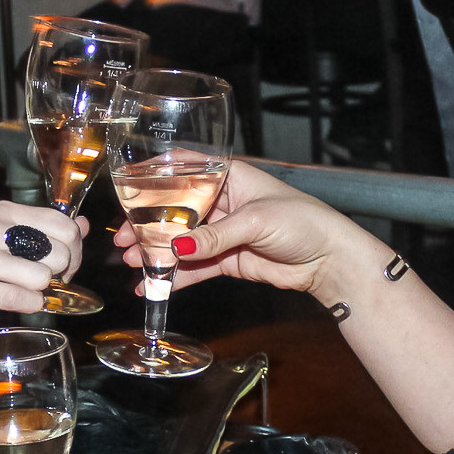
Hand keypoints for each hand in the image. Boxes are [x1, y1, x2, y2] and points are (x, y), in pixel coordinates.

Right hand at [0, 202, 85, 331]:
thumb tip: (82, 224)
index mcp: (1, 211)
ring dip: (40, 292)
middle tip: (45, 282)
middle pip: (58, 252)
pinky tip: (19, 303)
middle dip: (61, 274)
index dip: (74, 248)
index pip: (62, 223)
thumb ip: (38, 228)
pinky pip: (18, 300)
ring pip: (40, 278)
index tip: (64, 264)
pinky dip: (28, 306)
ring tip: (23, 291)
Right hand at [113, 162, 369, 299]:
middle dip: (148, 224)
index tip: (127, 188)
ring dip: (156, 252)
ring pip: (181, 241)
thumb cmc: (303, 221)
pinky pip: (195, 268)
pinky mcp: (228, 260)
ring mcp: (223, 233)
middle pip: (176, 210)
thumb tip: (177, 247)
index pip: (186, 169)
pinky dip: (175, 277)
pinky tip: (153, 284)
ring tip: (132, 262)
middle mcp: (223, 202)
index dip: (156, 177)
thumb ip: (214, 236)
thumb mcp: (256, 221)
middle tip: (123, 238)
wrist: (330, 259)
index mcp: (230, 177)